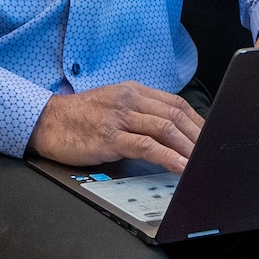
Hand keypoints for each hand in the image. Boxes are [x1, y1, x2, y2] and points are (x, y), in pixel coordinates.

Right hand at [28, 82, 205, 173]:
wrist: (46, 122)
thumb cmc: (79, 117)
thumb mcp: (112, 105)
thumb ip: (138, 112)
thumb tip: (168, 131)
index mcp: (132, 91)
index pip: (176, 103)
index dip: (198, 121)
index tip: (210, 137)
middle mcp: (129, 99)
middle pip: (176, 115)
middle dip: (198, 136)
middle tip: (213, 152)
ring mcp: (120, 117)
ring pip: (165, 128)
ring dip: (188, 148)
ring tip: (202, 162)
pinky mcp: (110, 137)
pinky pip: (147, 146)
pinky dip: (168, 157)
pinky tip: (180, 167)